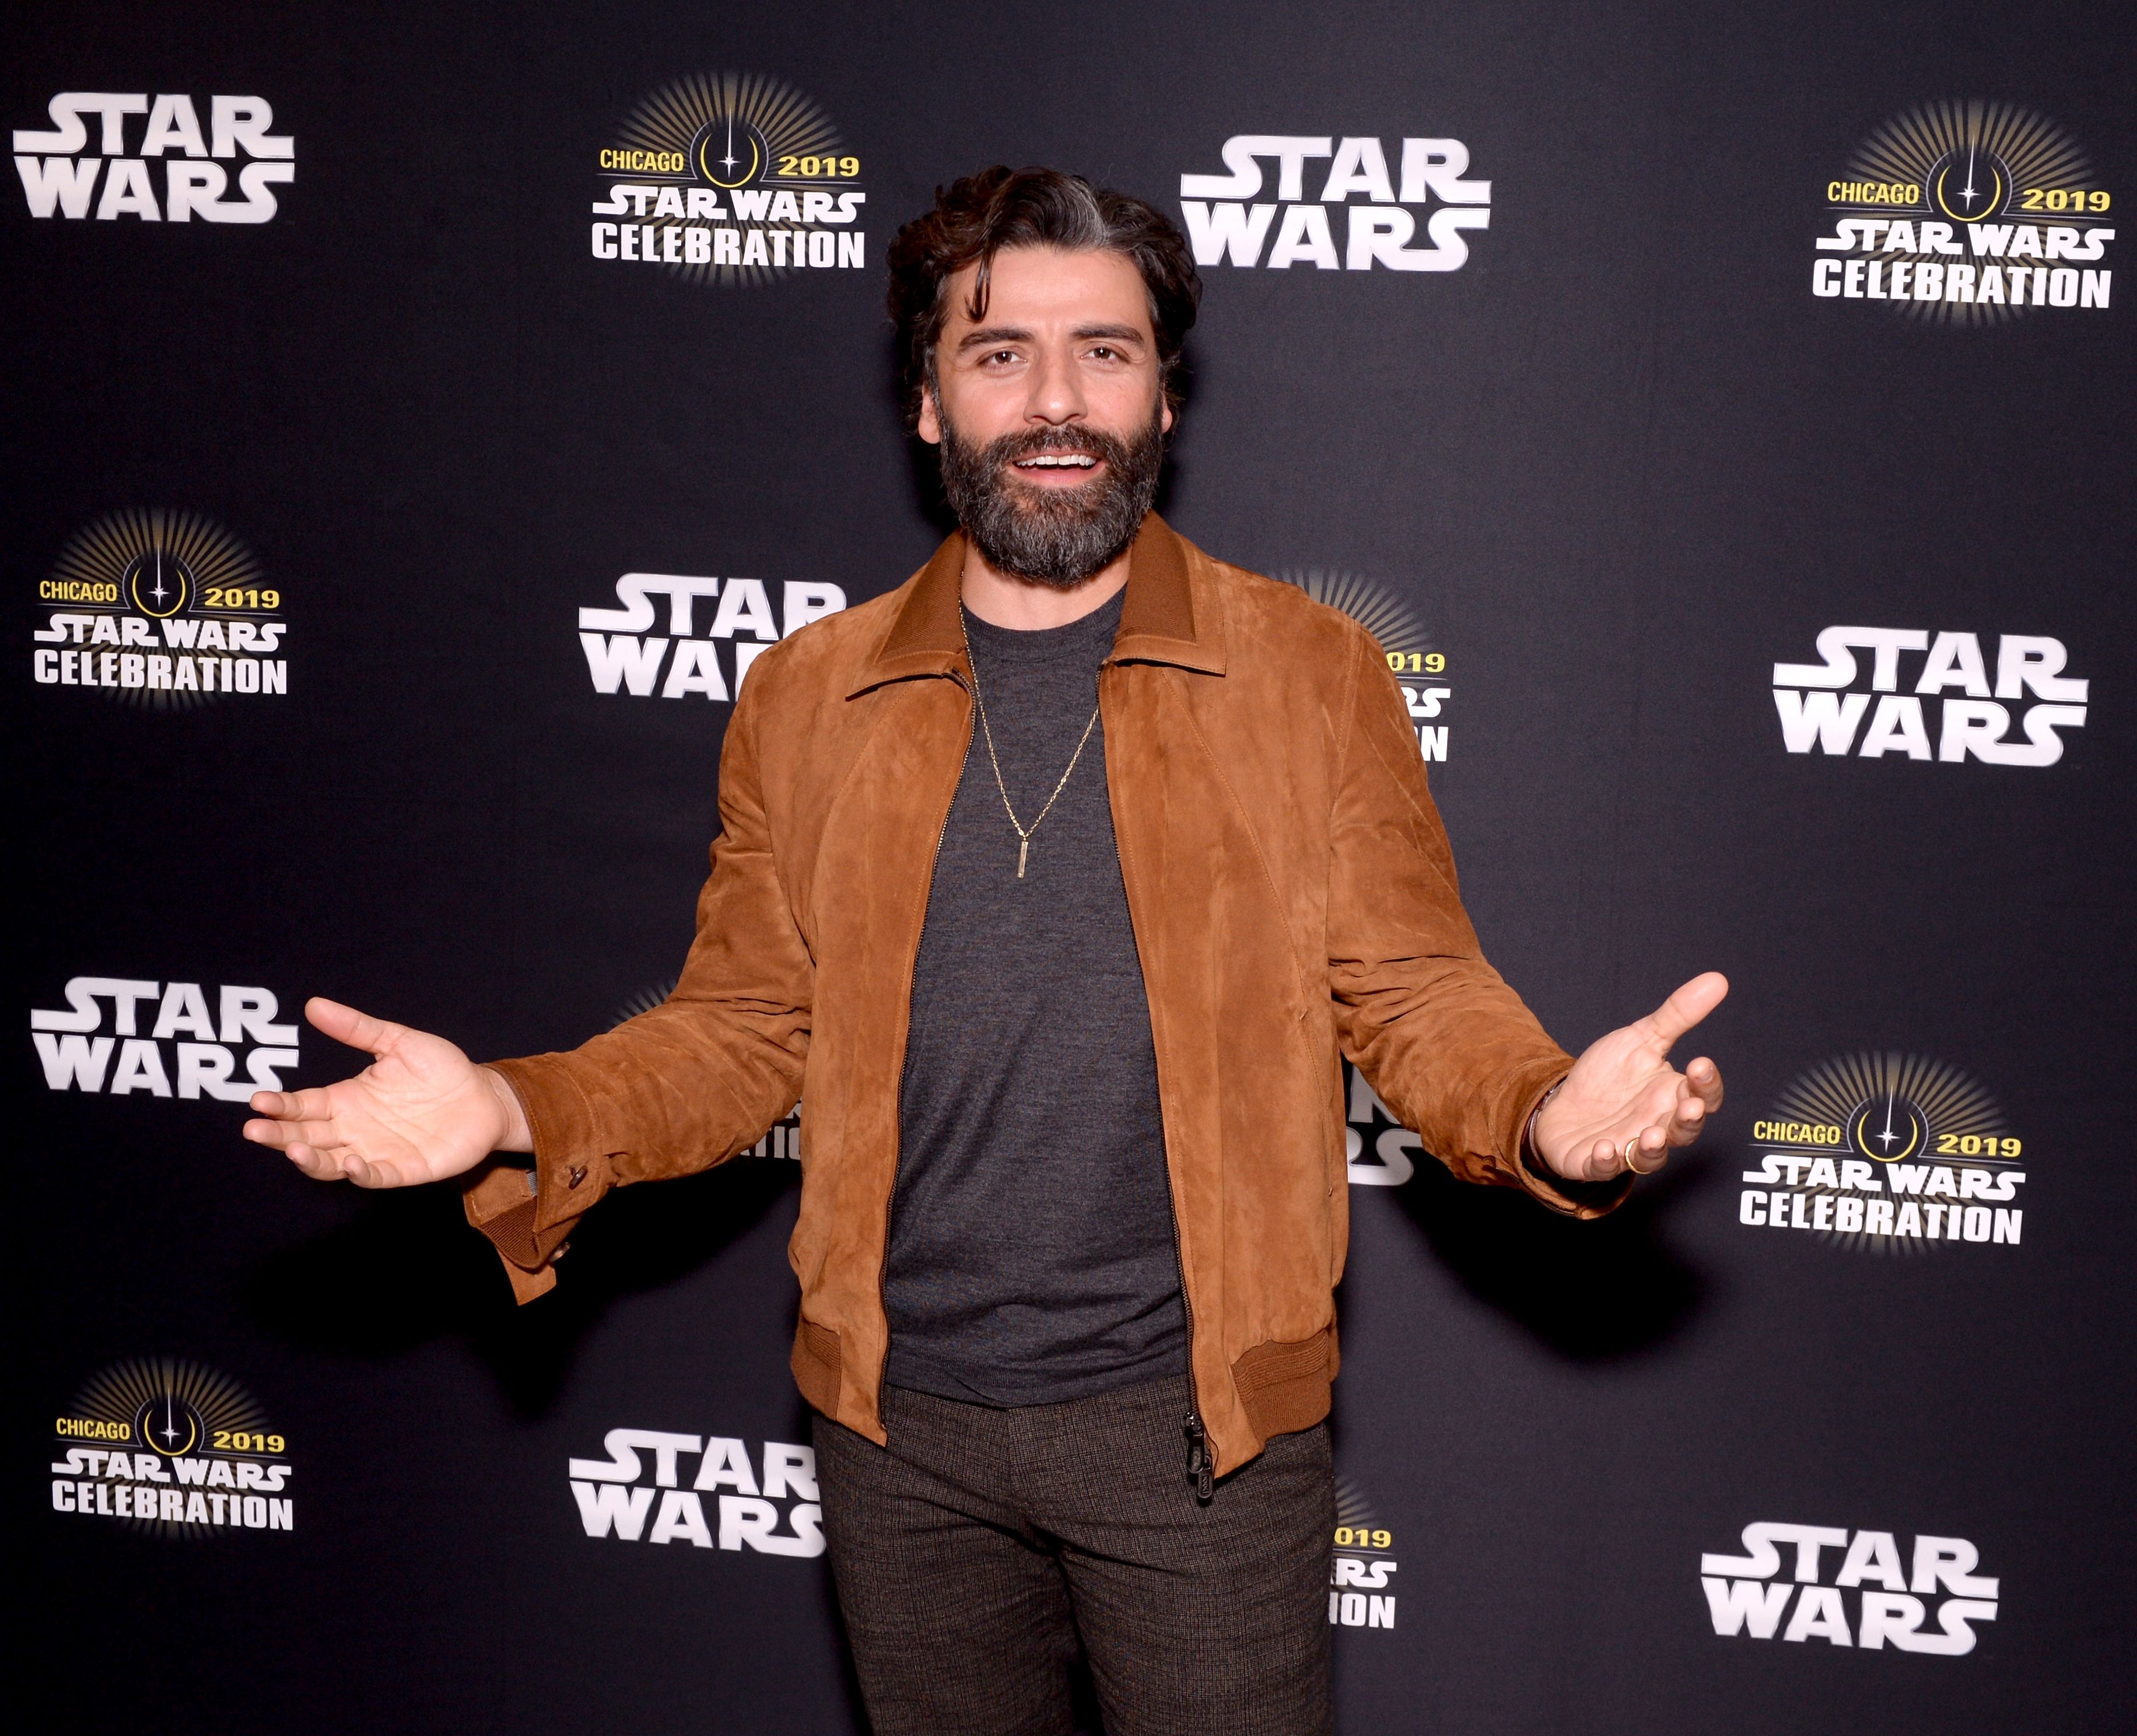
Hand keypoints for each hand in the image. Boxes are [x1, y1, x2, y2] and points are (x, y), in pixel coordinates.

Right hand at [243, 998, 530, 1186]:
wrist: (484, 1095)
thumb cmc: (440, 1070)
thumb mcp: (398, 1041)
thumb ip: (358, 1028)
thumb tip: (315, 1004)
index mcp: (347, 1099)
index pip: (303, 1105)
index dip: (280, 1105)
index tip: (258, 1101)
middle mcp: (354, 1128)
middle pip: (307, 1136)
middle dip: (279, 1135)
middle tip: (254, 1130)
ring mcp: (375, 1151)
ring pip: (331, 1163)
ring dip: (310, 1159)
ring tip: (294, 1149)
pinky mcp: (403, 1169)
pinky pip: (375, 1176)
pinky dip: (361, 1173)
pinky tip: (352, 1162)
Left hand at [1531, 972, 1726, 1183]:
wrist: (1562, 1102)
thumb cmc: (1610, 1076)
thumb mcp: (1641, 1039)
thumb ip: (1677, 1015)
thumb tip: (1717, 979)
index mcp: (1672, 1095)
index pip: (1703, 1095)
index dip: (1707, 1084)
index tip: (1700, 1063)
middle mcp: (1657, 1125)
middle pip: (1684, 1131)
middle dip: (1688, 1121)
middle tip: (1688, 1107)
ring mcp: (1628, 1147)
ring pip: (1650, 1157)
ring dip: (1653, 1148)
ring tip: (1651, 1135)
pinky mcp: (1595, 1162)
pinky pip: (1604, 1168)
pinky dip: (1606, 1161)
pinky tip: (1604, 1148)